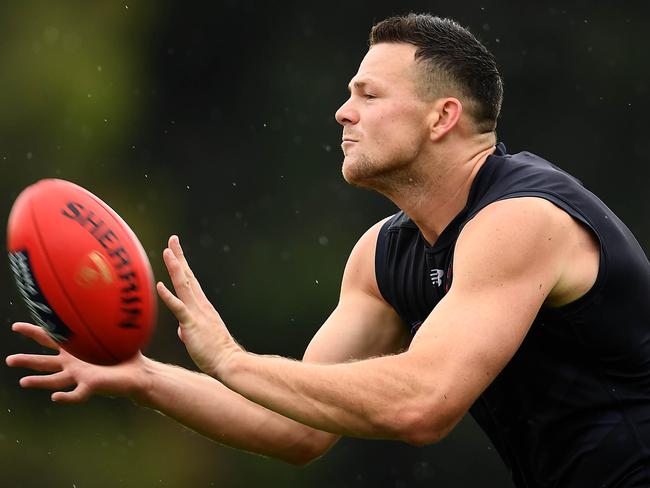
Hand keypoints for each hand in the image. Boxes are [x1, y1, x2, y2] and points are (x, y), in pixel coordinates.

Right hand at [6, 322, 146, 402]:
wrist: (137, 372)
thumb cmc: (124, 353)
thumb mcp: (113, 332)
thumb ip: (106, 318)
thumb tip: (108, 293)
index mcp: (74, 349)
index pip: (50, 339)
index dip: (33, 332)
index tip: (15, 326)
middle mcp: (73, 364)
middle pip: (45, 362)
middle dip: (27, 361)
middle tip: (9, 360)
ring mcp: (80, 376)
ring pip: (55, 380)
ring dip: (39, 381)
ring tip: (23, 382)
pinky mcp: (91, 385)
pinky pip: (77, 394)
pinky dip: (66, 397)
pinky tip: (55, 398)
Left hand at [157, 235, 240, 375]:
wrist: (229, 362)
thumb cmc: (215, 353)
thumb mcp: (200, 338)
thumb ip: (189, 330)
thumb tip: (181, 329)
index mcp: (202, 307)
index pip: (190, 281)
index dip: (182, 264)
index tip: (176, 249)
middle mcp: (200, 305)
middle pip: (187, 276)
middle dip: (179, 257)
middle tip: (173, 239)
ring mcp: (197, 313)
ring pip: (184, 286)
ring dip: (175, 268)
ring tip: (167, 251)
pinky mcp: (192, 325)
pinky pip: (179, 308)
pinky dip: (168, 295)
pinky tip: (160, 285)